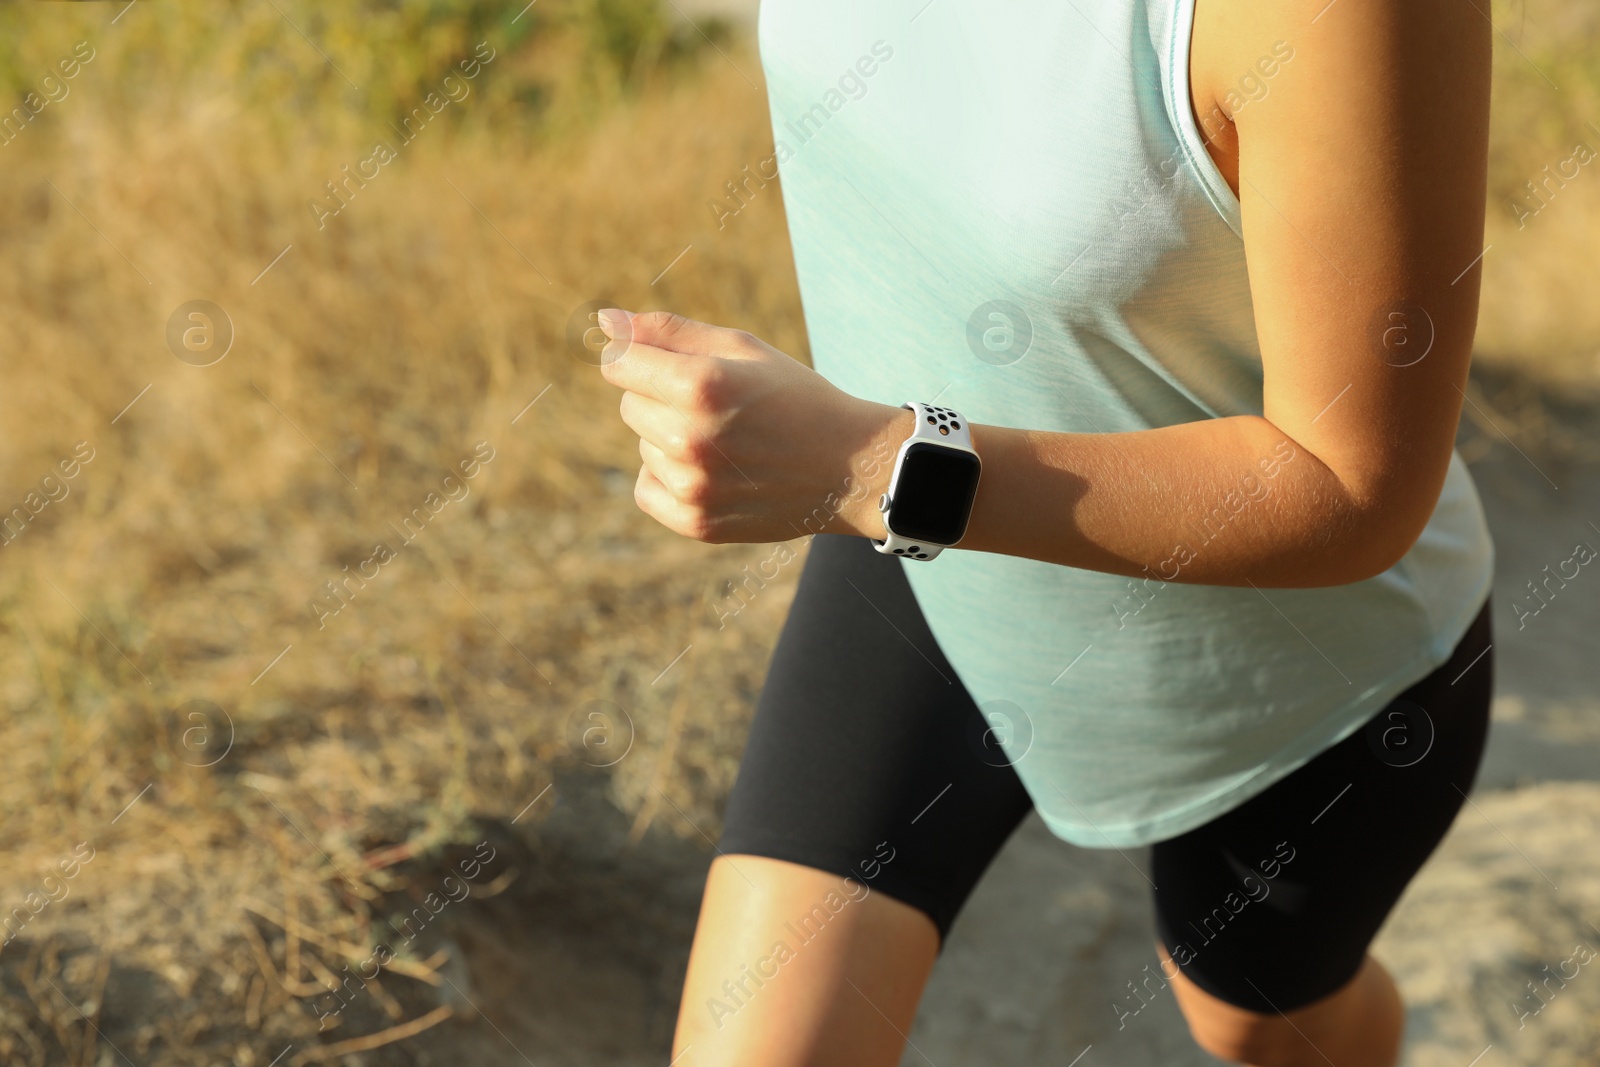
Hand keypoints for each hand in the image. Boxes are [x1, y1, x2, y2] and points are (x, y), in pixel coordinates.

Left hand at [597, 309, 912, 543]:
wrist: (848, 467)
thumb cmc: (794, 397)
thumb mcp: (741, 349)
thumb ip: (668, 332)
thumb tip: (605, 320)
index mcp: (700, 385)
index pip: (620, 363)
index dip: (641, 359)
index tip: (672, 365)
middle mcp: (690, 438)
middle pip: (630, 405)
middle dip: (660, 397)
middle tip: (717, 406)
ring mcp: (692, 486)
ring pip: (642, 446)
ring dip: (670, 439)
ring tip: (727, 440)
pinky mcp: (696, 522)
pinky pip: (647, 489)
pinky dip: (668, 478)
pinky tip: (711, 470)